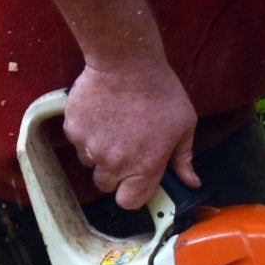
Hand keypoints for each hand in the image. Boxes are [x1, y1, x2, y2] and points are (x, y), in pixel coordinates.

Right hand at [63, 58, 199, 209]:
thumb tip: (191, 182)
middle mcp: (113, 163)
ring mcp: (89, 147)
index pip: (129, 202)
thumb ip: (184, 159)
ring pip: (90, 163)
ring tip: (113, 126)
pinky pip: (77, 142)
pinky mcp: (73, 130)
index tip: (137, 181)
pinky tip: (101, 114)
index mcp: (143, 166)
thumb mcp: (184, 125)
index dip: (132, 193)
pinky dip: (86, 133)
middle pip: (106, 185)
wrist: (126, 62)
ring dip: (98, 153)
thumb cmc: (160, 92)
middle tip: (125, 149)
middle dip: (115, 173)